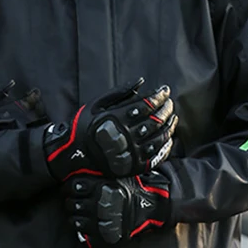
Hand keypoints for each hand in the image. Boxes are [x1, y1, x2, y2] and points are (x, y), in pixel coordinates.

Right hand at [43, 78, 177, 181]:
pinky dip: (166, 146)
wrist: (75, 156)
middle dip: (166, 109)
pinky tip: (169, 137)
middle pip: (156, 120)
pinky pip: (157, 156)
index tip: (165, 90)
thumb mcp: (96, 104)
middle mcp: (127, 135)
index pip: (146, 105)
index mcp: (118, 118)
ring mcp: (132, 152)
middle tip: (170, 103)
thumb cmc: (84, 127)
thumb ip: (120, 92)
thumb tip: (141, 81)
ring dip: (169, 126)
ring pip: (159, 137)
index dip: (159, 96)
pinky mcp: (135, 165)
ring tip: (172, 117)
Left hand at [63, 172, 170, 247]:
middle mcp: (99, 204)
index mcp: (100, 187)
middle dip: (70, 202)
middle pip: (71, 204)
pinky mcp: (104, 237)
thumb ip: (96, 171)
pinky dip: (82, 230)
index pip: (72, 186)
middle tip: (74, 200)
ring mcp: (101, 222)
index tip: (71, 188)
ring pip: (74, 220)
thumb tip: (74, 161)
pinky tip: (86, 223)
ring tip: (79, 212)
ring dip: (74, 216)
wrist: (152, 205)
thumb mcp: (115, 173)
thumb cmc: (133, 186)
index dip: (69, 187)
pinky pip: (84, 235)